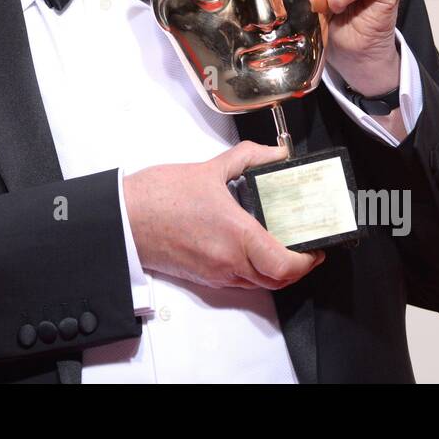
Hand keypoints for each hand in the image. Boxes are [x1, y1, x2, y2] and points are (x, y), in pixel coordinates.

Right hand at [122, 141, 326, 290]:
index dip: (308, 260)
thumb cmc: (157, 198)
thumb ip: (249, 157)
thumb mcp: (210, 168)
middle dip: (297, 267)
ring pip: (259, 284)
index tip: (315, 247)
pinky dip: (252, 271)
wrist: (123, 218)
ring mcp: (215, 273)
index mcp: (236, 236)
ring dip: (274, 271)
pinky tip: (249, 248)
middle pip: (278, 280)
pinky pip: (237, 282)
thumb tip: (275, 154)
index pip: (286, 265)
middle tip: (305, 247)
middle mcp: (228, 262)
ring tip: (280, 246)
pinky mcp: (202, 277)